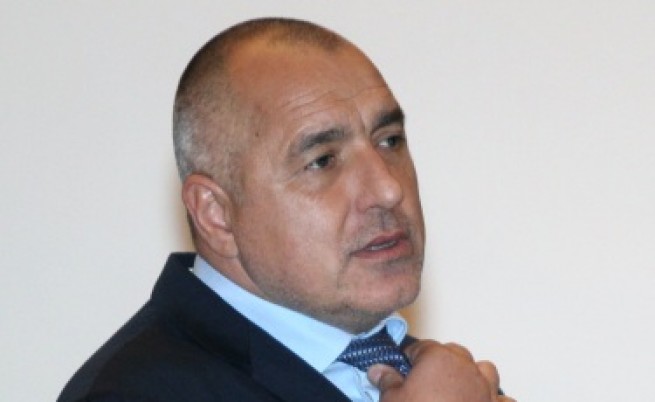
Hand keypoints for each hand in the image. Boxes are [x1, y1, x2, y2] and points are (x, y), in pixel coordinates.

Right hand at [368, 340, 515, 401]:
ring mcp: (486, 388)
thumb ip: (386, 381)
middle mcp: (465, 367)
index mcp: (437, 357)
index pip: (422, 347)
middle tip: (425, 382)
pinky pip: (504, 400)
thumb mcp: (392, 400)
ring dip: (473, 374)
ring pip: (484, 369)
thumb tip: (378, 370)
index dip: (410, 359)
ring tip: (458, 388)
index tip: (403, 371)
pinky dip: (495, 401)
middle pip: (454, 352)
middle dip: (441, 361)